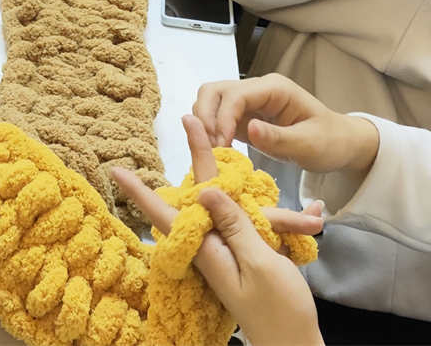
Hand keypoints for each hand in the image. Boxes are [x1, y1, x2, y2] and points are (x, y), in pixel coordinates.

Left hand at [110, 115, 323, 345]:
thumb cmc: (279, 311)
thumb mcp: (258, 264)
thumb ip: (233, 225)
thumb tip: (204, 189)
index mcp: (207, 250)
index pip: (167, 214)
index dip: (142, 192)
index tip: (117, 171)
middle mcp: (212, 247)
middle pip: (203, 196)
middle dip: (202, 159)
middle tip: (191, 121)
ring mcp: (230, 252)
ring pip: (239, 211)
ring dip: (274, 210)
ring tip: (301, 207)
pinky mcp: (248, 256)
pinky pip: (259, 228)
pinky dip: (286, 223)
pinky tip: (313, 220)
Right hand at [193, 74, 380, 180]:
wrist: (340, 144)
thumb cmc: (330, 142)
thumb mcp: (310, 145)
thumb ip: (279, 138)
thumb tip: (248, 129)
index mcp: (274, 89)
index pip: (235, 95)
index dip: (222, 117)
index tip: (220, 144)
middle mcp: (257, 90)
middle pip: (214, 91)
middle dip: (206, 116)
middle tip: (211, 147)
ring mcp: (248, 103)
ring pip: (210, 101)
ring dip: (205, 123)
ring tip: (214, 150)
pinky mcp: (243, 118)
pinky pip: (217, 117)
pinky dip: (210, 131)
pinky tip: (217, 150)